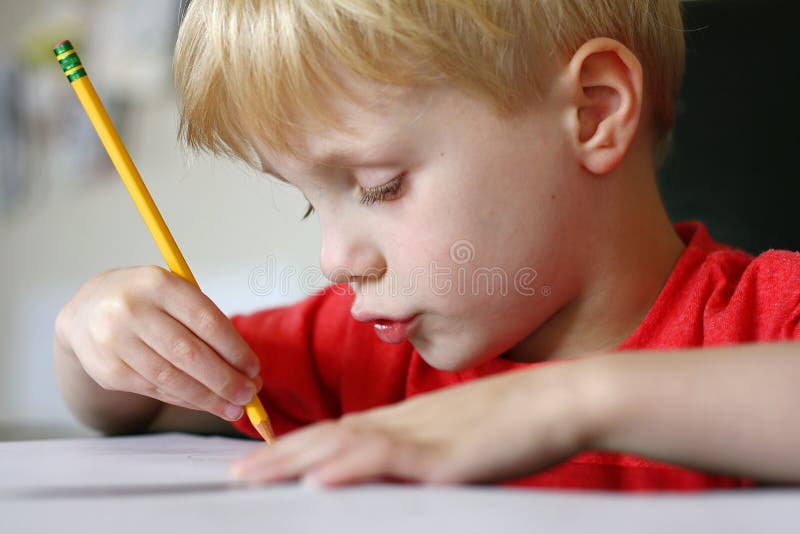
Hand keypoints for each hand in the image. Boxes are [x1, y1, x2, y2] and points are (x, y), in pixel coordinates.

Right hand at [54, 266, 261, 421]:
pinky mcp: (108, 371)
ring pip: (172, 378)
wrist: (87, 311)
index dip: (234, 349)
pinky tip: (206, 404)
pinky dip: (186, 400)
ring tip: (234, 408)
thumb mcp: (175, 296)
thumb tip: (247, 371)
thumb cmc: (149, 303)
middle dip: (225, 379)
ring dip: (208, 398)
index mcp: (159, 284)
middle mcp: (133, 310)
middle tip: (250, 394)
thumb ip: (208, 326)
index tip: (254, 368)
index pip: (206, 321)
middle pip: (189, 354)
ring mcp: (115, 342)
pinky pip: (156, 390)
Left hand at [231, 361, 596, 485]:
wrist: (560, 401)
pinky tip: (321, 479)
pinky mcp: (446, 456)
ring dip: (295, 461)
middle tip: (235, 474)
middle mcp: (403, 424)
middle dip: (278, 458)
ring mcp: (422, 437)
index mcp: (405, 422)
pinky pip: (391, 459)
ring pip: (346, 446)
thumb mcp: (458, 437)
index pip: (338, 434)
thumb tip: (398, 468)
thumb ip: (423, 452)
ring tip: (253, 476)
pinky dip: (352, 466)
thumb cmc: (516, 421)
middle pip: (329, 439)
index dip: (296, 448)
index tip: (261, 461)